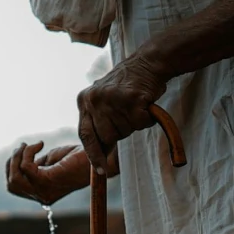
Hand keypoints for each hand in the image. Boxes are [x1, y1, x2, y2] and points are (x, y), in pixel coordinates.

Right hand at [5, 141, 89, 205]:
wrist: (97, 158)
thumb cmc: (77, 158)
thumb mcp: (50, 162)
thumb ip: (34, 166)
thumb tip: (18, 161)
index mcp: (41, 193)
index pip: (13, 187)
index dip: (12, 166)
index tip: (23, 150)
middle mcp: (42, 196)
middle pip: (11, 185)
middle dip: (12, 162)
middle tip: (23, 147)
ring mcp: (44, 191)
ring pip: (15, 178)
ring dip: (18, 157)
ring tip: (29, 145)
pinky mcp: (48, 181)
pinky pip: (26, 167)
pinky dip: (29, 152)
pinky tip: (41, 144)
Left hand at [75, 54, 167, 177]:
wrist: (148, 62)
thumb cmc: (127, 86)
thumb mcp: (103, 99)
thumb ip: (97, 120)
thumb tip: (99, 152)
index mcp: (84, 100)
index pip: (85, 135)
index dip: (93, 154)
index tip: (100, 170)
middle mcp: (94, 100)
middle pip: (108, 137)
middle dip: (121, 132)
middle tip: (128, 115)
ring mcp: (112, 99)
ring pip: (126, 131)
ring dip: (135, 124)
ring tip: (136, 106)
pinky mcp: (131, 99)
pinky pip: (141, 124)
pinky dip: (147, 119)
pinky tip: (145, 104)